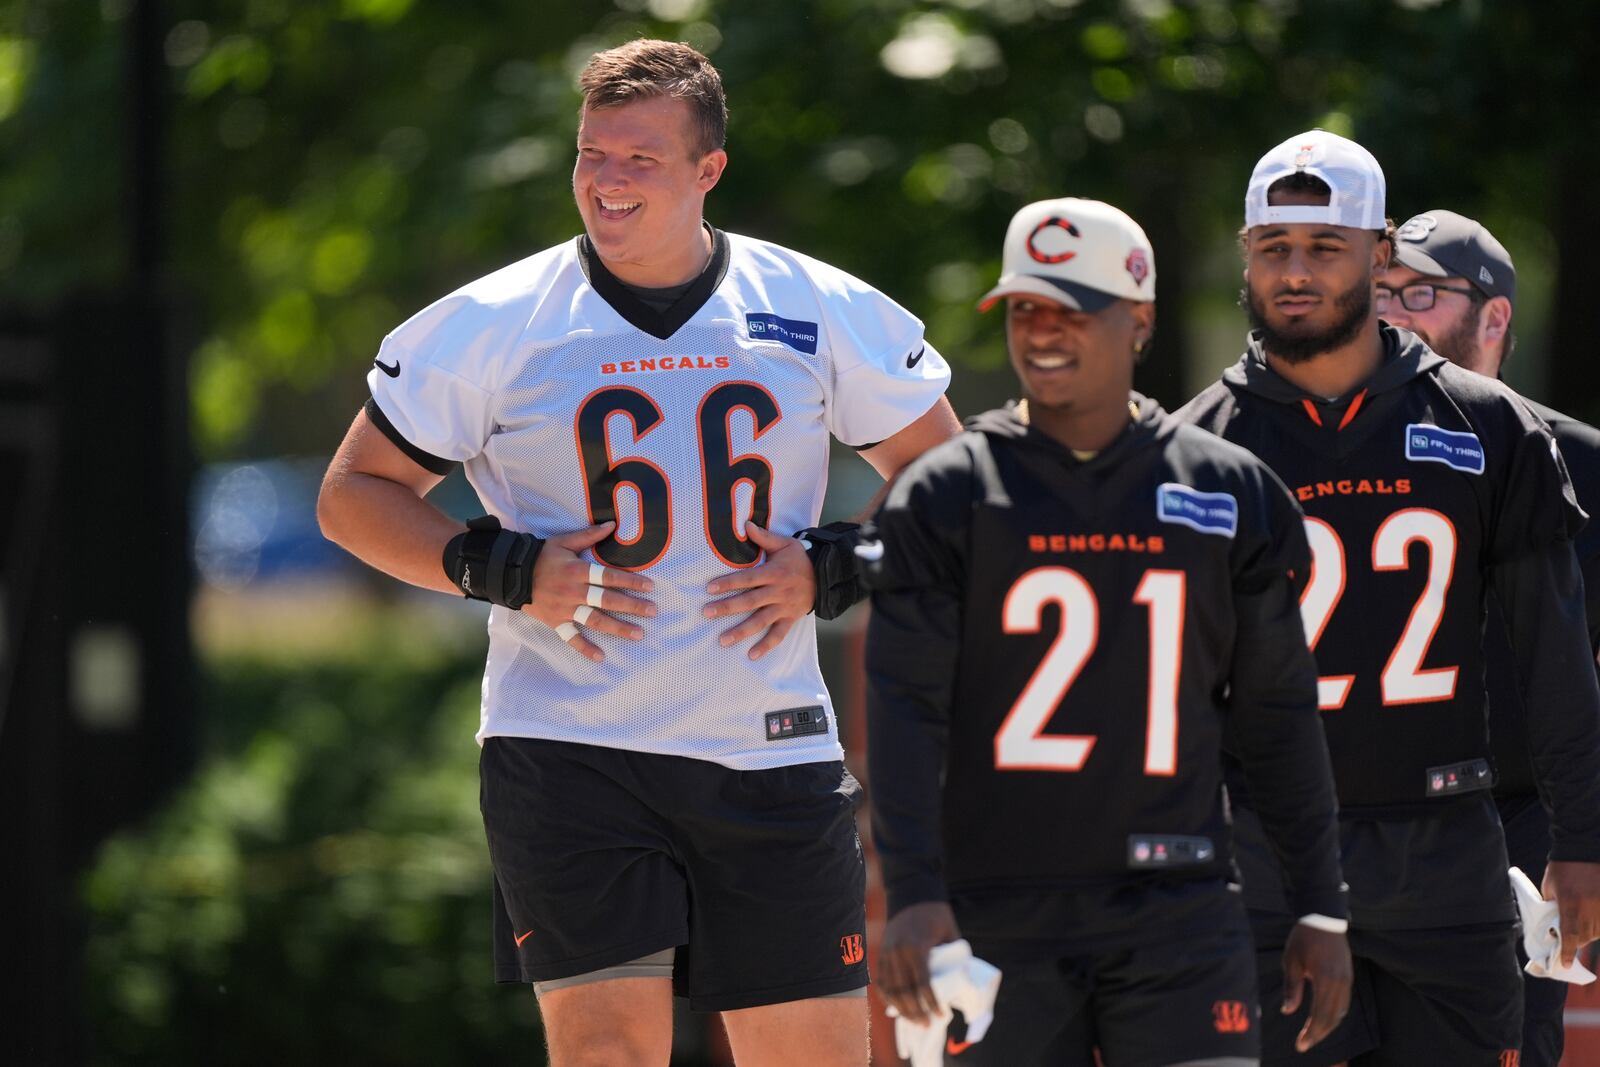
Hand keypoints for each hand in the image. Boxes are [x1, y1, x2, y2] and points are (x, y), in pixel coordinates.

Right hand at [523, 521, 655, 662]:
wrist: (512, 574)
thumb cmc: (542, 556)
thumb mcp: (564, 541)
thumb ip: (589, 535)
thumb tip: (613, 524)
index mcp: (577, 571)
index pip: (609, 577)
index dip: (631, 582)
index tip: (650, 587)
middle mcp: (573, 592)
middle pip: (607, 600)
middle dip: (632, 606)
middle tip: (653, 611)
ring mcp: (565, 609)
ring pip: (595, 621)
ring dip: (618, 628)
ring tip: (639, 634)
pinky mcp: (556, 622)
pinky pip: (571, 638)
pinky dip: (585, 648)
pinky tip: (601, 657)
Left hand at [703, 522, 815, 659]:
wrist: (826, 574)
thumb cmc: (800, 558)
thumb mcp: (784, 543)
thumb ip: (763, 537)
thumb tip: (745, 524)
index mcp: (774, 573)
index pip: (747, 579)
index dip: (729, 583)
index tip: (709, 588)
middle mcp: (778, 592)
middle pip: (749, 601)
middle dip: (727, 607)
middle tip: (707, 613)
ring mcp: (784, 608)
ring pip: (760, 621)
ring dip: (741, 631)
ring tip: (722, 640)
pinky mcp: (790, 618)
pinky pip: (778, 635)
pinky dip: (766, 646)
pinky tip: (752, 655)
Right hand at [877, 901, 961, 1024]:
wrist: (912, 892)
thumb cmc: (936, 914)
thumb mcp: (950, 934)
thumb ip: (952, 957)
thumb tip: (960, 982)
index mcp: (916, 947)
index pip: (923, 983)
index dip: (932, 1003)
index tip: (941, 1016)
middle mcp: (897, 952)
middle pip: (904, 991)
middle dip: (916, 1011)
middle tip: (926, 1024)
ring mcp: (886, 952)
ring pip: (890, 989)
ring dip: (901, 1008)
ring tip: (913, 1021)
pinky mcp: (880, 952)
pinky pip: (880, 980)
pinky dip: (887, 996)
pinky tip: (896, 1007)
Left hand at [1281, 924, 1351, 1051]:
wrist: (1323, 917)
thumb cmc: (1303, 938)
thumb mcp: (1292, 961)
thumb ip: (1292, 988)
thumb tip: (1288, 1011)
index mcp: (1325, 979)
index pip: (1320, 1015)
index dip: (1312, 1033)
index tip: (1301, 1045)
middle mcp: (1340, 983)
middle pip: (1332, 1018)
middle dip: (1319, 1034)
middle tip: (1304, 1044)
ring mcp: (1347, 980)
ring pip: (1341, 1012)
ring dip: (1328, 1026)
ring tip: (1313, 1035)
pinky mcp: (1349, 976)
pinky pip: (1344, 1002)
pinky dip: (1335, 1015)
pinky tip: (1325, 1019)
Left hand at [1543, 860, 1599, 966]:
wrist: (1581, 848)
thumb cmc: (1562, 867)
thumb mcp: (1550, 887)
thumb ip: (1552, 906)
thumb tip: (1553, 923)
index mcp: (1570, 904)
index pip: (1570, 935)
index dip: (1568, 952)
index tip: (1566, 964)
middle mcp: (1589, 908)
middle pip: (1585, 936)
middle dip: (1576, 942)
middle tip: (1568, 941)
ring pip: (1597, 931)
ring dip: (1588, 933)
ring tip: (1580, 927)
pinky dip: (1598, 925)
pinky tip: (1591, 920)